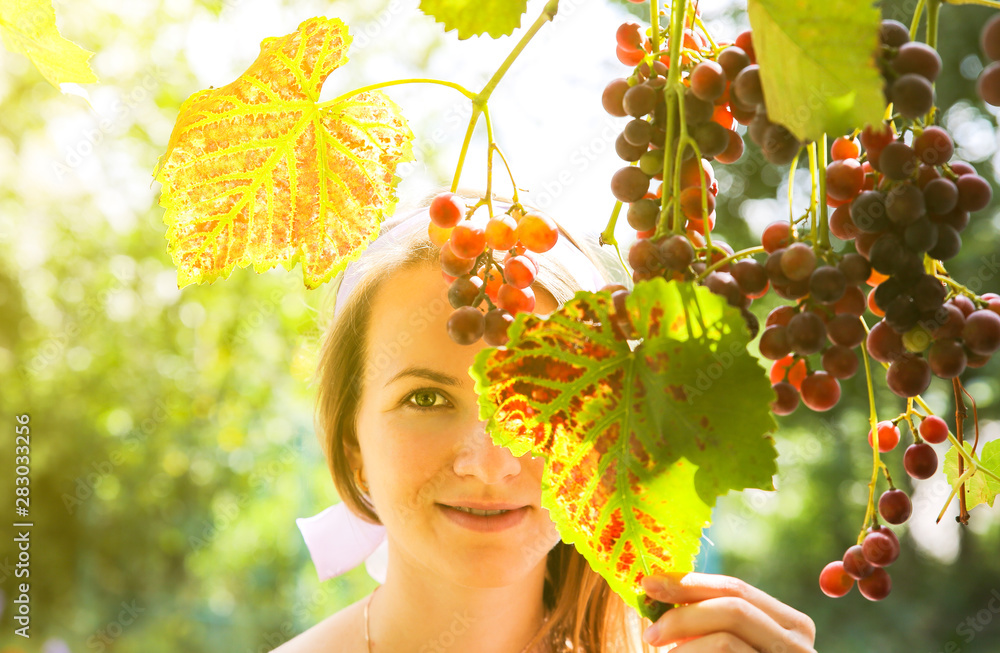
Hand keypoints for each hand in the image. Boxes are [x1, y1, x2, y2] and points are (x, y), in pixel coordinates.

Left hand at [640, 572, 815, 651]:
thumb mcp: (730, 646)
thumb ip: (707, 621)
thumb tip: (657, 587)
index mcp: (789, 625)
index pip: (736, 589)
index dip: (690, 582)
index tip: (648, 582)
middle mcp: (799, 646)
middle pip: (734, 607)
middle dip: (683, 612)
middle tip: (650, 631)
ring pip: (727, 639)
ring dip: (685, 643)